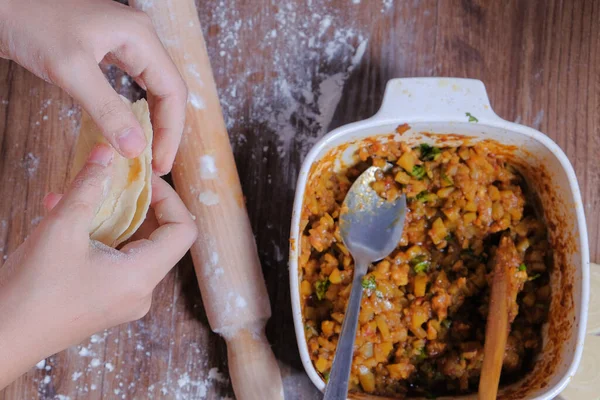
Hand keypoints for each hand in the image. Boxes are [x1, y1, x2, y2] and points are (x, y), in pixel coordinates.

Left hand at [0, 0, 186, 174]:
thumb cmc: (30, 22)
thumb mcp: (70, 69)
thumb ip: (107, 110)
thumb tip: (136, 149)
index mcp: (141, 37)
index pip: (173, 91)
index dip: (171, 132)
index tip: (160, 164)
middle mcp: (140, 38)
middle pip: (168, 91)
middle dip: (165, 130)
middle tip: (156, 164)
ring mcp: (124, 43)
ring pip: (153, 89)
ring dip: (153, 121)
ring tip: (148, 151)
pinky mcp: (107, 50)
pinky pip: (134, 84)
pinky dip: (135, 110)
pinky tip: (131, 126)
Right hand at [0, 144, 196, 388]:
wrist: (0, 339)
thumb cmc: (31, 290)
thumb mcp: (61, 229)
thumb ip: (88, 187)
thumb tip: (107, 152)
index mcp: (142, 277)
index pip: (183, 230)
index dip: (170, 198)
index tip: (144, 179)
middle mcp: (142, 292)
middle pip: (160, 238)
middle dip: (137, 204)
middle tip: (114, 181)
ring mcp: (125, 300)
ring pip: (134, 247)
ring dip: (113, 217)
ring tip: (81, 197)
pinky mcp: (107, 302)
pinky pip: (116, 261)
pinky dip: (101, 236)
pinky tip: (66, 218)